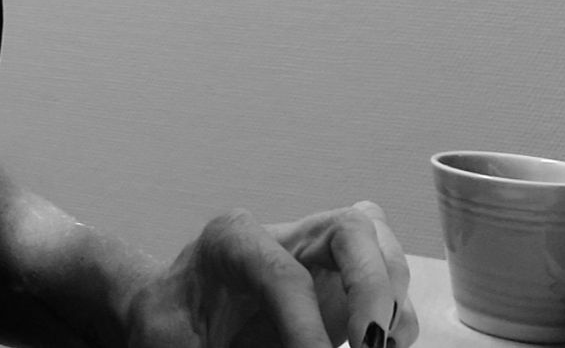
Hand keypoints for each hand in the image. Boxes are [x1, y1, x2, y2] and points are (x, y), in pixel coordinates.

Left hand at [125, 201, 417, 347]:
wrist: (170, 318)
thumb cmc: (167, 326)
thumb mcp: (169, 341)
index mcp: (231, 238)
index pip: (283, 272)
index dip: (306, 328)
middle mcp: (284, 233)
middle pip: (351, 229)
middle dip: (372, 288)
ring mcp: (317, 250)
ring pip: (380, 245)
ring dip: (391, 302)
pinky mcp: (340, 277)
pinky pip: (388, 276)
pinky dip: (396, 316)